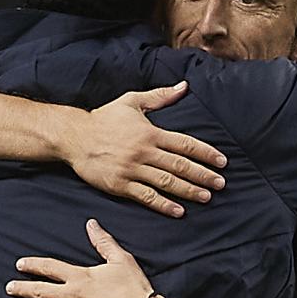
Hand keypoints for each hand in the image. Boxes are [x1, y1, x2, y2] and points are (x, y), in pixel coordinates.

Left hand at [8, 220, 156, 297]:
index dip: (32, 265)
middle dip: (20, 288)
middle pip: (37, 291)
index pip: (48, 267)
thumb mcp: (121, 259)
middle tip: (8, 288)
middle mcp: (70, 295)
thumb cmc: (134, 289)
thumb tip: (91, 224)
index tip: (20, 265)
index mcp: (79, 276)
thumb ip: (103, 242)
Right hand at [56, 83, 225, 216]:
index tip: (222, 162)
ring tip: (206, 197)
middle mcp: (144, 152)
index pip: (185, 143)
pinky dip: (163, 205)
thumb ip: (160, 96)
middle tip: (221, 184)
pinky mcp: (120, 185)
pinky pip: (146, 197)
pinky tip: (178, 211)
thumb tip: (184, 86)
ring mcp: (132, 170)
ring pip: (166, 183)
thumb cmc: (104, 118)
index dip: (206, 153)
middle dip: (203, 175)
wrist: (74, 137)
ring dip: (188, 191)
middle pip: (180, 165)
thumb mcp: (132, 102)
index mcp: (150, 132)